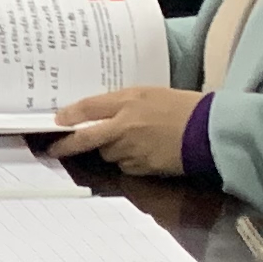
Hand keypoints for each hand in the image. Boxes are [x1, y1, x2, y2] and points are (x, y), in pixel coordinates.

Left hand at [52, 85, 200, 175]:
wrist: (209, 131)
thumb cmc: (183, 107)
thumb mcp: (150, 94)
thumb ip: (123, 103)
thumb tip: (100, 113)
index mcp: (127, 101)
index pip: (89, 108)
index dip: (69, 115)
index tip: (57, 121)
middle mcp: (124, 126)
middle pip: (86, 138)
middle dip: (67, 145)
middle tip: (53, 149)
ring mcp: (132, 149)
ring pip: (108, 153)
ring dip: (110, 149)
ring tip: (131, 140)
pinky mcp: (142, 167)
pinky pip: (125, 166)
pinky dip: (128, 161)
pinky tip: (144, 152)